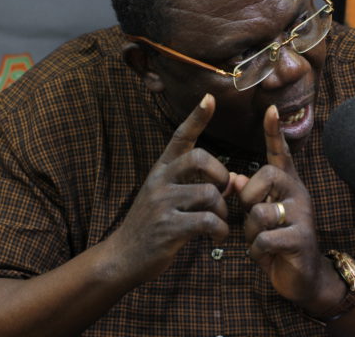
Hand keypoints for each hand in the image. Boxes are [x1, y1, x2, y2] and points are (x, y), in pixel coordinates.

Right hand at [109, 94, 231, 283]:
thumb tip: (233, 180)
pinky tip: (217, 235)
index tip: (210, 97)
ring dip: (224, 210)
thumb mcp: (166, 196)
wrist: (121, 257)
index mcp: (161, 169)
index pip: (180, 136)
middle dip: (221, 174)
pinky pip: (207, 221)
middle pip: (200, 158)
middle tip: (222, 191)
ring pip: (209, 194)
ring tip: (220, 221)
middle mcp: (160, 181)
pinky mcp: (168, 228)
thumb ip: (196, 184)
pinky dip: (220, 229)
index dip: (197, 116)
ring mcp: (162, 204)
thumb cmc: (153, 224)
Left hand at [238, 105, 336, 306]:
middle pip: (268, 174)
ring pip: (262, 211)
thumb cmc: (277, 241)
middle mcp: (299, 194)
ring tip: (260, 239)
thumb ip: (250, 195)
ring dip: (252, 230)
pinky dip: (257, 250)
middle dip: (251, 195)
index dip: (275, 132)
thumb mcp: (260, 216)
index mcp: (288, 185)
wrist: (303, 278)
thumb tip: (235, 179)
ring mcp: (303, 216)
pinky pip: (265, 238)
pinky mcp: (301, 239)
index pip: (281, 153)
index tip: (271, 108)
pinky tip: (266, 255)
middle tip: (253, 212)